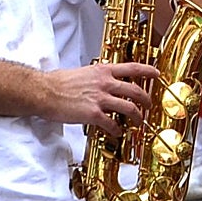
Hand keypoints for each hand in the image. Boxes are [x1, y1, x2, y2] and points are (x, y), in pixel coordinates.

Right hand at [43, 61, 158, 134]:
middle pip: (136, 90)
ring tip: (138, 122)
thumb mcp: (84, 72)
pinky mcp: (93, 114)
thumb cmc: (59, 82)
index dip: (148, 71)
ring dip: (137, 117)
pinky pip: (112, 124)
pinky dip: (118, 130)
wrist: (44, 92)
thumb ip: (97, 77)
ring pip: (129, 108)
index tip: (157, 74)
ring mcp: (101, 99)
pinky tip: (117, 133)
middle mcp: (105, 83)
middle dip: (146, 100)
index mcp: (103, 71)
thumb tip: (104, 82)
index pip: (132, 68)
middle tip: (149, 106)